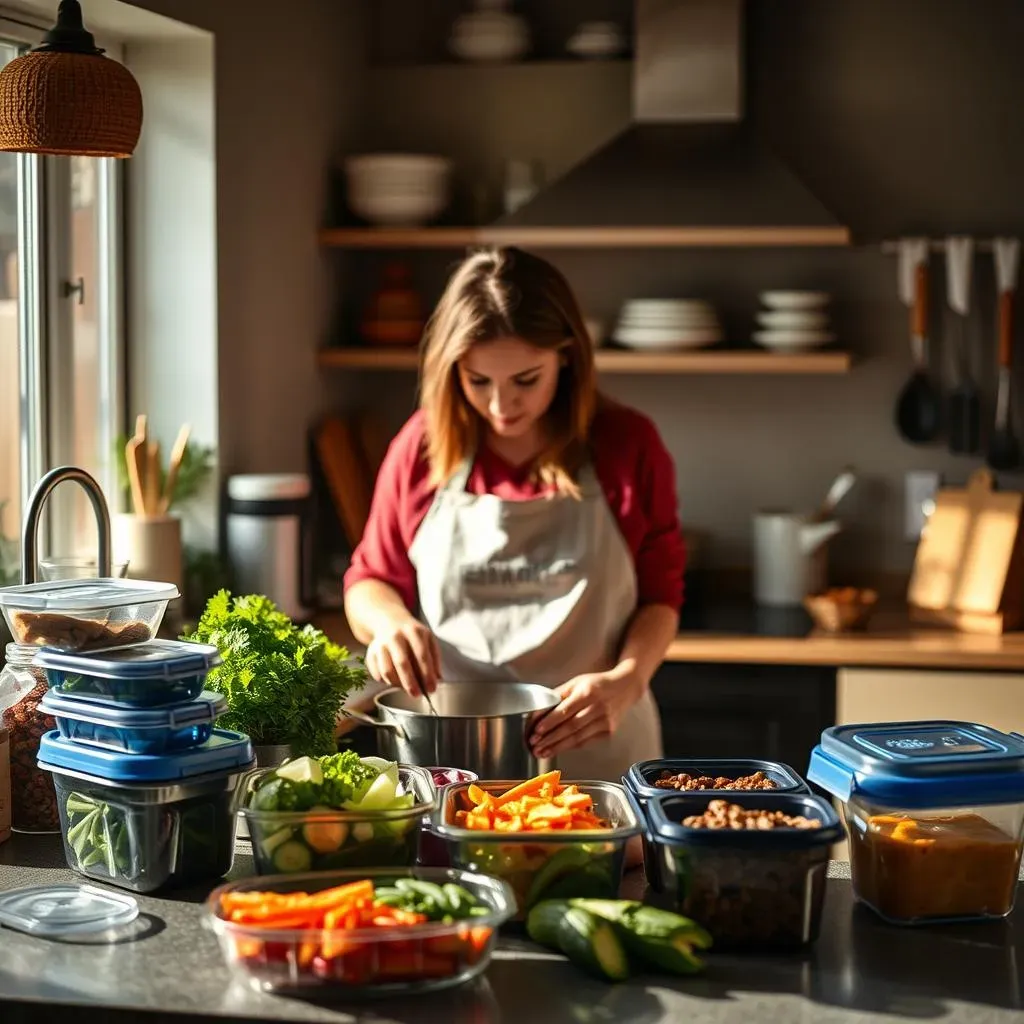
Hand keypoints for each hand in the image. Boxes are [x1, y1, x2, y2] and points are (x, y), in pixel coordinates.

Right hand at [365, 616, 441, 697]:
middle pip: (402, 663)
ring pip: (387, 671)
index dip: (427, 674)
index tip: (431, 689)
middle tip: (417, 695)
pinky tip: (394, 681)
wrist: (389, 621)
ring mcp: (381, 644)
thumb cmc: (412, 634)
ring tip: (406, 688)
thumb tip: (438, 679)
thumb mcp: (428, 639)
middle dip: (410, 683)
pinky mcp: (370, 653)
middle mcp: (395, 636)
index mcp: (414, 632)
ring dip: (397, 684)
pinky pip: (377, 674)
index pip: (422, 655)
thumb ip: (434, 658)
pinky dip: (386, 681)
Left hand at [529, 668, 644, 759]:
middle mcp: (598, 708)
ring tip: (542, 751)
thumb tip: (540, 710)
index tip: (536, 730)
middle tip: (535, 745)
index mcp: (588, 692)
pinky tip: (557, 749)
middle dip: (550, 738)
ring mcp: (605, 722)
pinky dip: (570, 747)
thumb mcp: (577, 682)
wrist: (626, 688)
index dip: (550, 722)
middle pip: (570, 727)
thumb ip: (559, 695)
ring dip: (557, 746)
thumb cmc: (598, 684)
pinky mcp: (608, 732)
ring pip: (577, 738)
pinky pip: (585, 742)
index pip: (565, 710)